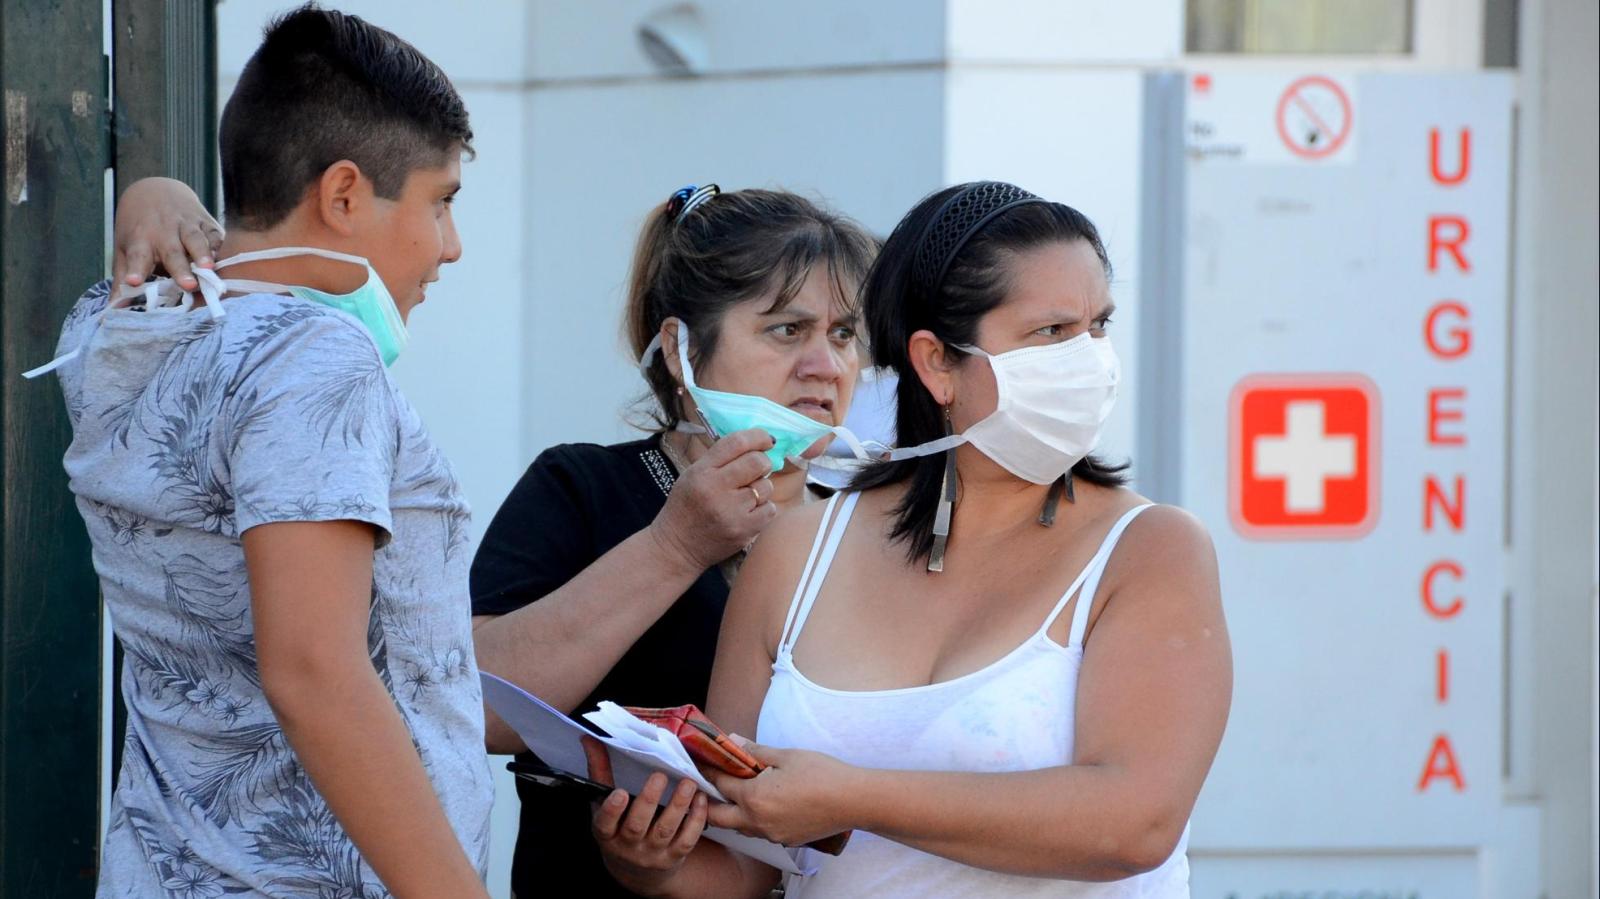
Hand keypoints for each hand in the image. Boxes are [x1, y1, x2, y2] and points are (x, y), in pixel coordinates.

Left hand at [112, 177, 223, 292]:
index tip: (133, 282)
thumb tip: (113, 309)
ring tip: (209, 269)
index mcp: (141, 240)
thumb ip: (121, 279)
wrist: (156, 190)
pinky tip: (221, 259)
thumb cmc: (138, 227)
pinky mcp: (206, 222)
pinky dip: (219, 246)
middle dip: (181, 269)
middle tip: (188, 285)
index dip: (136, 270)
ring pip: (196, 240)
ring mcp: (186, 225)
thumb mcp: (123, 248)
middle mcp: (163, 232)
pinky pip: (215, 235)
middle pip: (172, 252)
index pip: (137, 257)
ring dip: (203, 254)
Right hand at [584, 736, 708, 894]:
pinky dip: (696, 819)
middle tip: (660, 776)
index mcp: (607, 834)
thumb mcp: (603, 807)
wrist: (638, 874)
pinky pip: (687, 840)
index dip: (612, 810)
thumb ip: (600, 772)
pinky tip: (700, 799)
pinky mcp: (675, 857)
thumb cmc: (618, 829)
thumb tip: (590, 738)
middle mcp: (628, 846)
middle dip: (649, 801)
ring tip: (688, 783)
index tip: (620, 792)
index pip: (605, 824)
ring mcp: (653, 854)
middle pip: (637, 826)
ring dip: (678, 806)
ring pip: (665, 830)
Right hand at [649, 429, 779, 571]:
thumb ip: (720, 459)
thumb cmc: (686, 507)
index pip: (736, 442)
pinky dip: (763, 509)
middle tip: (757, 469)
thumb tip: (756, 443)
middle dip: (763, 462)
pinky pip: (769, 509)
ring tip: (745, 497)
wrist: (676, 547)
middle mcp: (716, 489)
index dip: (757, 436)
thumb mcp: (692, 475)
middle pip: (758, 462)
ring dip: (761, 488)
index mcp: (702, 471)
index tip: (766, 439)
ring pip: (766, 487)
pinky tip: (748, 512)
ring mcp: (731, 511)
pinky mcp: (743, 530)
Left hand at [704, 739, 855, 847]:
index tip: (702, 764)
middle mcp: (757, 821)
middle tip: (708, 787)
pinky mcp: (785, 840)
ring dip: (732, 812)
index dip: (709, 772)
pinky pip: (760, 832)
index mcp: (754, 797)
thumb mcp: (786, 756)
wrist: (852, 800)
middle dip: (709, 802)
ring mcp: (771, 834)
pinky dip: (754, 819)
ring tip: (734, 794)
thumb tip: (735, 742)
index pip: (721, 785)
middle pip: (719, 817)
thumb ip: (756, 752)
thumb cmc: (822, 774)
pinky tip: (764, 805)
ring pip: (739, 827)